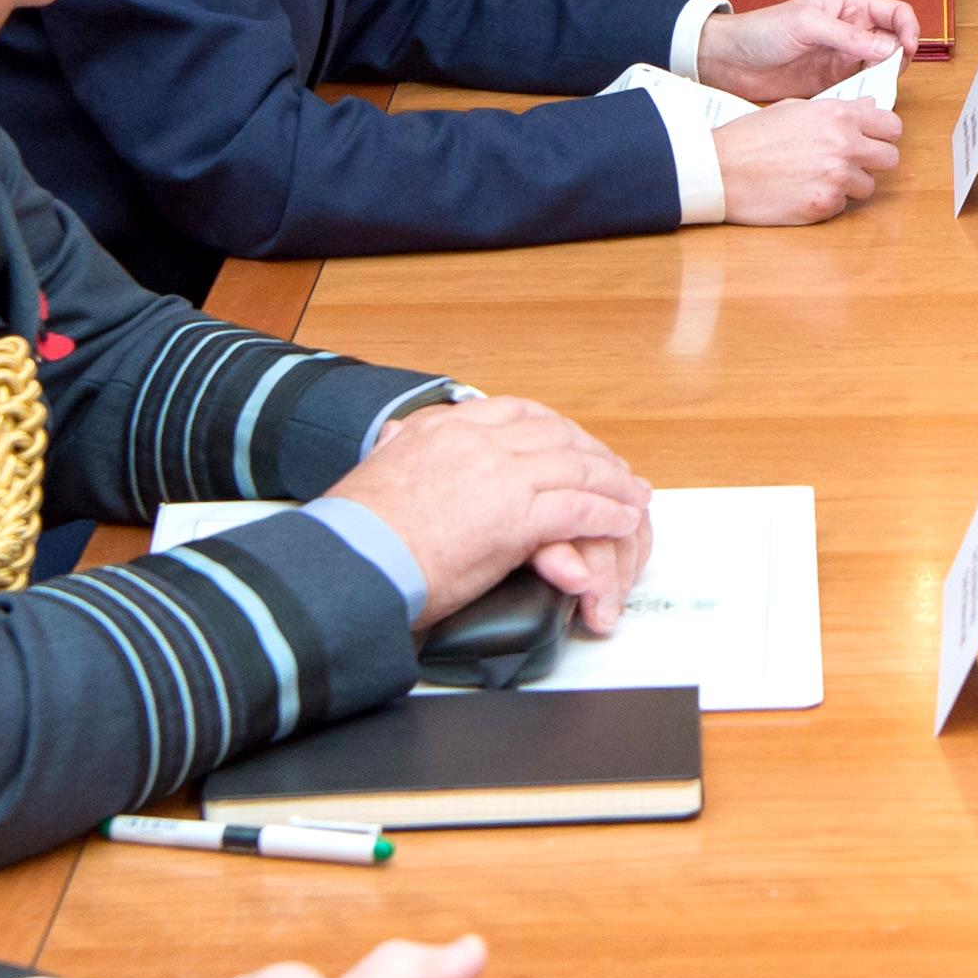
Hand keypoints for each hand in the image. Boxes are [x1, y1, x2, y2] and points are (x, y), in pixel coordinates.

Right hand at [323, 397, 651, 631]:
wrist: (345, 565)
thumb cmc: (353, 534)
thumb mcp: (375, 468)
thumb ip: (396, 447)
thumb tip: (396, 436)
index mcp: (443, 427)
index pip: (517, 413)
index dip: (554, 429)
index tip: (572, 442)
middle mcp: (478, 442)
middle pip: (557, 437)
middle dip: (592, 454)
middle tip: (614, 470)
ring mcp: (501, 476)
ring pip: (577, 468)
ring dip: (612, 483)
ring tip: (632, 496)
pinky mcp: (516, 516)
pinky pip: (579, 508)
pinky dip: (607, 513)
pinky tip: (621, 520)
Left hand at [693, 0, 925, 100]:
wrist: (729, 60)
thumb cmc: (761, 30)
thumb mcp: (806, 24)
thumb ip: (847, 36)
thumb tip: (887, 47)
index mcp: (849, 8)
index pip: (894, 13)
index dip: (908, 28)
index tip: (908, 47)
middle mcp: (851, 33)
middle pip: (893, 44)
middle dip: (897, 59)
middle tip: (886, 73)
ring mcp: (843, 60)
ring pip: (879, 71)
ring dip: (882, 81)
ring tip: (871, 90)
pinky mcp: (832, 84)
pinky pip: (859, 91)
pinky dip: (864, 98)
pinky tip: (857, 103)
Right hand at [707, 95, 901, 225]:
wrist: (719, 170)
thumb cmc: (751, 137)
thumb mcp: (795, 109)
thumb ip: (839, 109)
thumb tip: (871, 106)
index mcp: (838, 116)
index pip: (892, 126)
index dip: (882, 134)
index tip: (873, 139)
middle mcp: (844, 145)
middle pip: (890, 158)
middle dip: (873, 161)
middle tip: (850, 162)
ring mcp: (836, 178)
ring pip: (868, 186)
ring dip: (850, 184)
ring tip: (818, 177)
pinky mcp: (824, 205)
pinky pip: (843, 206)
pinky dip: (828, 201)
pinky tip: (803, 191)